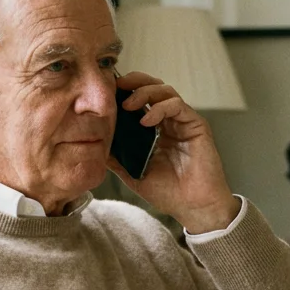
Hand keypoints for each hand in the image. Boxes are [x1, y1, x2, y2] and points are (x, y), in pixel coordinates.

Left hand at [109, 71, 239, 233]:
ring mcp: (183, 121)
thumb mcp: (133, 173)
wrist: (194, 207)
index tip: (106, 93)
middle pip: (153, 87)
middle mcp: (169, 121)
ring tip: (128, 105)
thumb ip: (117, 157)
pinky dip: (159, 108)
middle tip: (116, 86)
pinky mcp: (196, 124)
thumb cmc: (169, 193)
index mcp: (155, 129)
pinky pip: (177, 105)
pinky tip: (146, 121)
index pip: (140, 100)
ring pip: (165, 91)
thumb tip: (94, 144)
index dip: (124, 92)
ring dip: (144, 92)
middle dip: (134, 82)